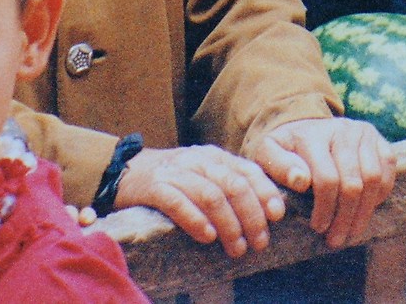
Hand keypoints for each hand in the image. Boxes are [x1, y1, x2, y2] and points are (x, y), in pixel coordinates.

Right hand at [114, 144, 286, 257]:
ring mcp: (177, 172)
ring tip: (236, 248)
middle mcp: (199, 160)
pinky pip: (178, 203)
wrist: (128, 170)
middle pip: (234, 186)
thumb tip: (267, 210)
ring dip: (229, 225)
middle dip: (251, 216)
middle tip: (259, 242)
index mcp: (215, 157)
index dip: (266, 193)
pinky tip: (208, 237)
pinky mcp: (155, 187)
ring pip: (211, 196)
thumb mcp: (206, 174)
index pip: (248, 171)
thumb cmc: (175, 178)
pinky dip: (196, 221)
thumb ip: (231, 184)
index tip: (277, 217)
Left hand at [251, 117, 395, 249]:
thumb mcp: (269, 153)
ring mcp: (364, 133)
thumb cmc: (286, 148)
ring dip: (364, 212)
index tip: (317, 228)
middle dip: (345, 217)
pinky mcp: (379, 139)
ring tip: (352, 232)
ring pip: (373, 178)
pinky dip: (380, 194)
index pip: (326, 178)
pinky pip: (388, 170)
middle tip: (336, 239)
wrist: (306, 125)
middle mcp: (342, 130)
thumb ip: (278, 166)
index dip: (324, 209)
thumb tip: (301, 181)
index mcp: (314, 135)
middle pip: (353, 182)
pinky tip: (365, 209)